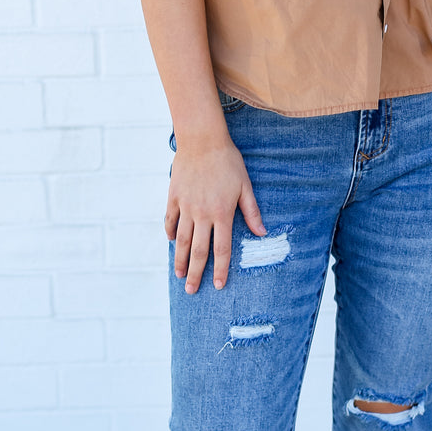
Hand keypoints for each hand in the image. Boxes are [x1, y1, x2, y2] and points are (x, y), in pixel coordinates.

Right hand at [164, 138, 264, 293]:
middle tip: (191, 290)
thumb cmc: (228, 161)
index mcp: (221, 213)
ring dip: (179, 259)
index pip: (221, 249)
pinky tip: (171, 243)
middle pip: (197, 250)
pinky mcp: (173, 197)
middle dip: (195, 273)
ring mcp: (185, 206)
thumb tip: (262, 233)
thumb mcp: (245, 185)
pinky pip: (170, 220)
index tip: (219, 285)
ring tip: (178, 275)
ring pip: (180, 240)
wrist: (202, 140)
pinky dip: (169, 233)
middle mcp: (202, 214)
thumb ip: (251, 211)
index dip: (220, 269)